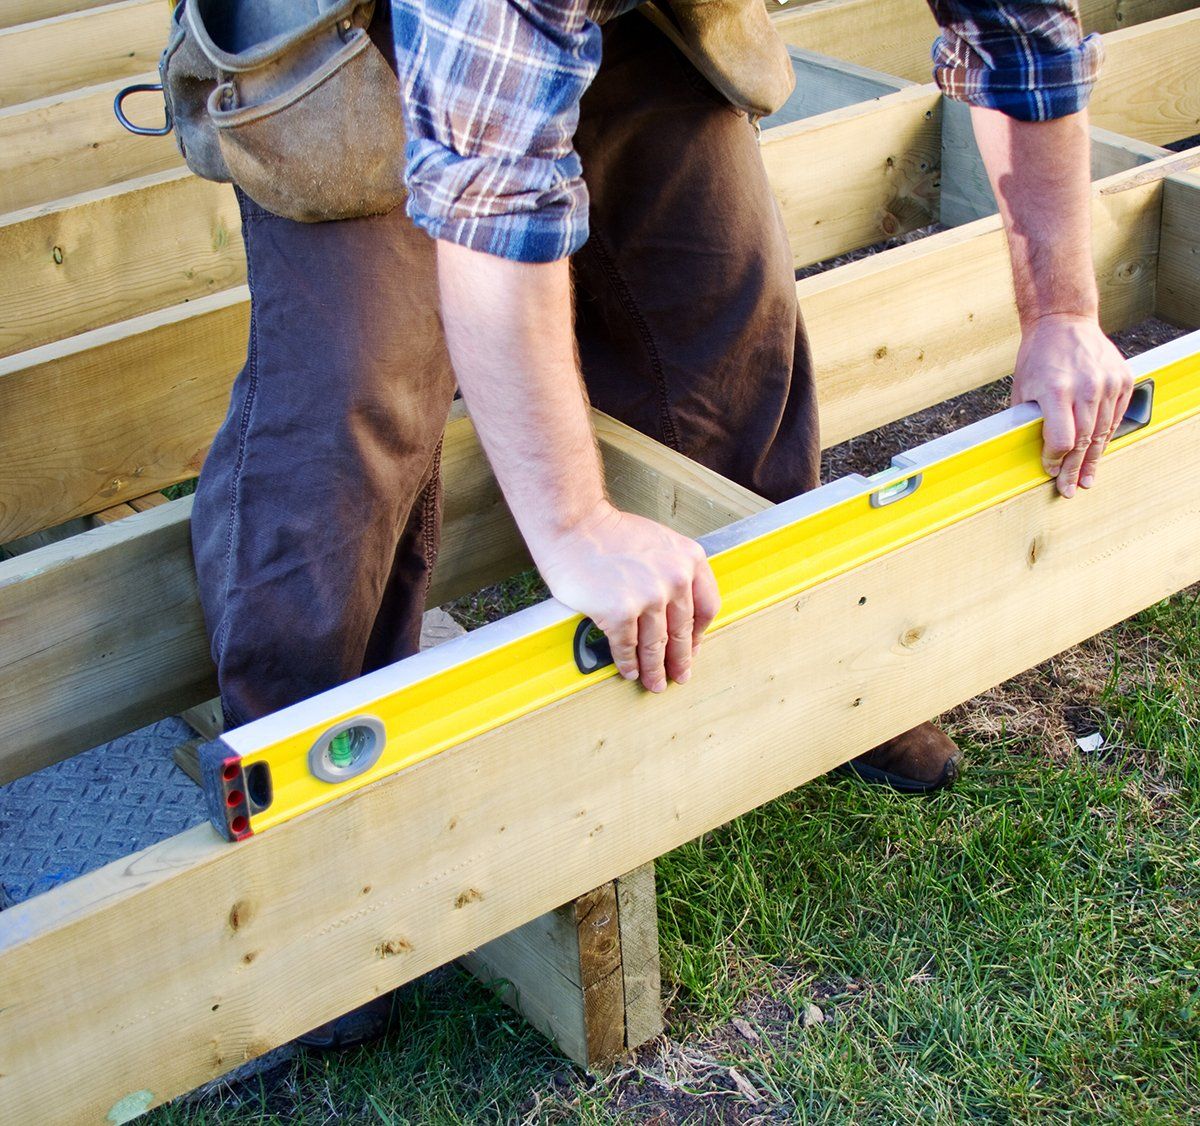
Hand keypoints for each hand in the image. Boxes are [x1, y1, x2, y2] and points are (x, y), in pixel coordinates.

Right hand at [535, 501, 720, 692]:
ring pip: (656, 644)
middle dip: (680, 660)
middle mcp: (675, 579)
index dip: (699, 634)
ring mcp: (648, 597)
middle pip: (682, 631)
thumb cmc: (609, 532)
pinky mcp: (619, 613)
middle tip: (679, 676)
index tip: (693, 648)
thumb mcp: (660, 542)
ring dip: (655, 669)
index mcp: (690, 559)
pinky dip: (628, 663)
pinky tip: (628, 671)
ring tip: (654, 683)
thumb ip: (674, 570)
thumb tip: (675, 608)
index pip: (707, 607)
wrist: (575, 525)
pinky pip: (627, 646)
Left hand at [1011, 315, 1133, 496]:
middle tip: (1071, 488)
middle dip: (1075, 469)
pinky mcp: (1123, 379)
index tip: (1050, 469)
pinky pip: (1116, 416)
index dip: (1055, 460)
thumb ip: (1029, 420)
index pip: (1062, 439)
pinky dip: (1106, 435)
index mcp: (1057, 390)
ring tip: (1087, 478)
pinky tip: (1098, 451)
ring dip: (1094, 458)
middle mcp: (1086, 387)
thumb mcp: (1023, 389)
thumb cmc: (1038, 357)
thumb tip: (1029, 453)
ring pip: (1103, 432)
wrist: (1064, 322)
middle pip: (1083, 441)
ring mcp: (1108, 382)